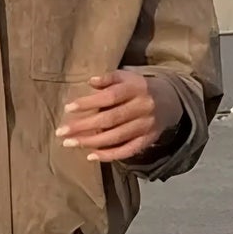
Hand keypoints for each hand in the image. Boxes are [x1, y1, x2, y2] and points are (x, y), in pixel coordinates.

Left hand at [56, 70, 182, 162]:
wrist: (170, 100)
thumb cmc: (138, 88)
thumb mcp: (126, 77)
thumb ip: (109, 78)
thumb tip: (90, 81)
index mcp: (136, 88)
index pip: (110, 96)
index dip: (88, 103)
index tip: (68, 108)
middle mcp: (142, 107)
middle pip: (110, 119)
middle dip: (84, 127)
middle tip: (61, 132)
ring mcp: (146, 125)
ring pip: (117, 137)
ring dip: (91, 142)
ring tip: (69, 143)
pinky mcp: (148, 140)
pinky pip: (127, 150)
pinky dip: (109, 155)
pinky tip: (91, 156)